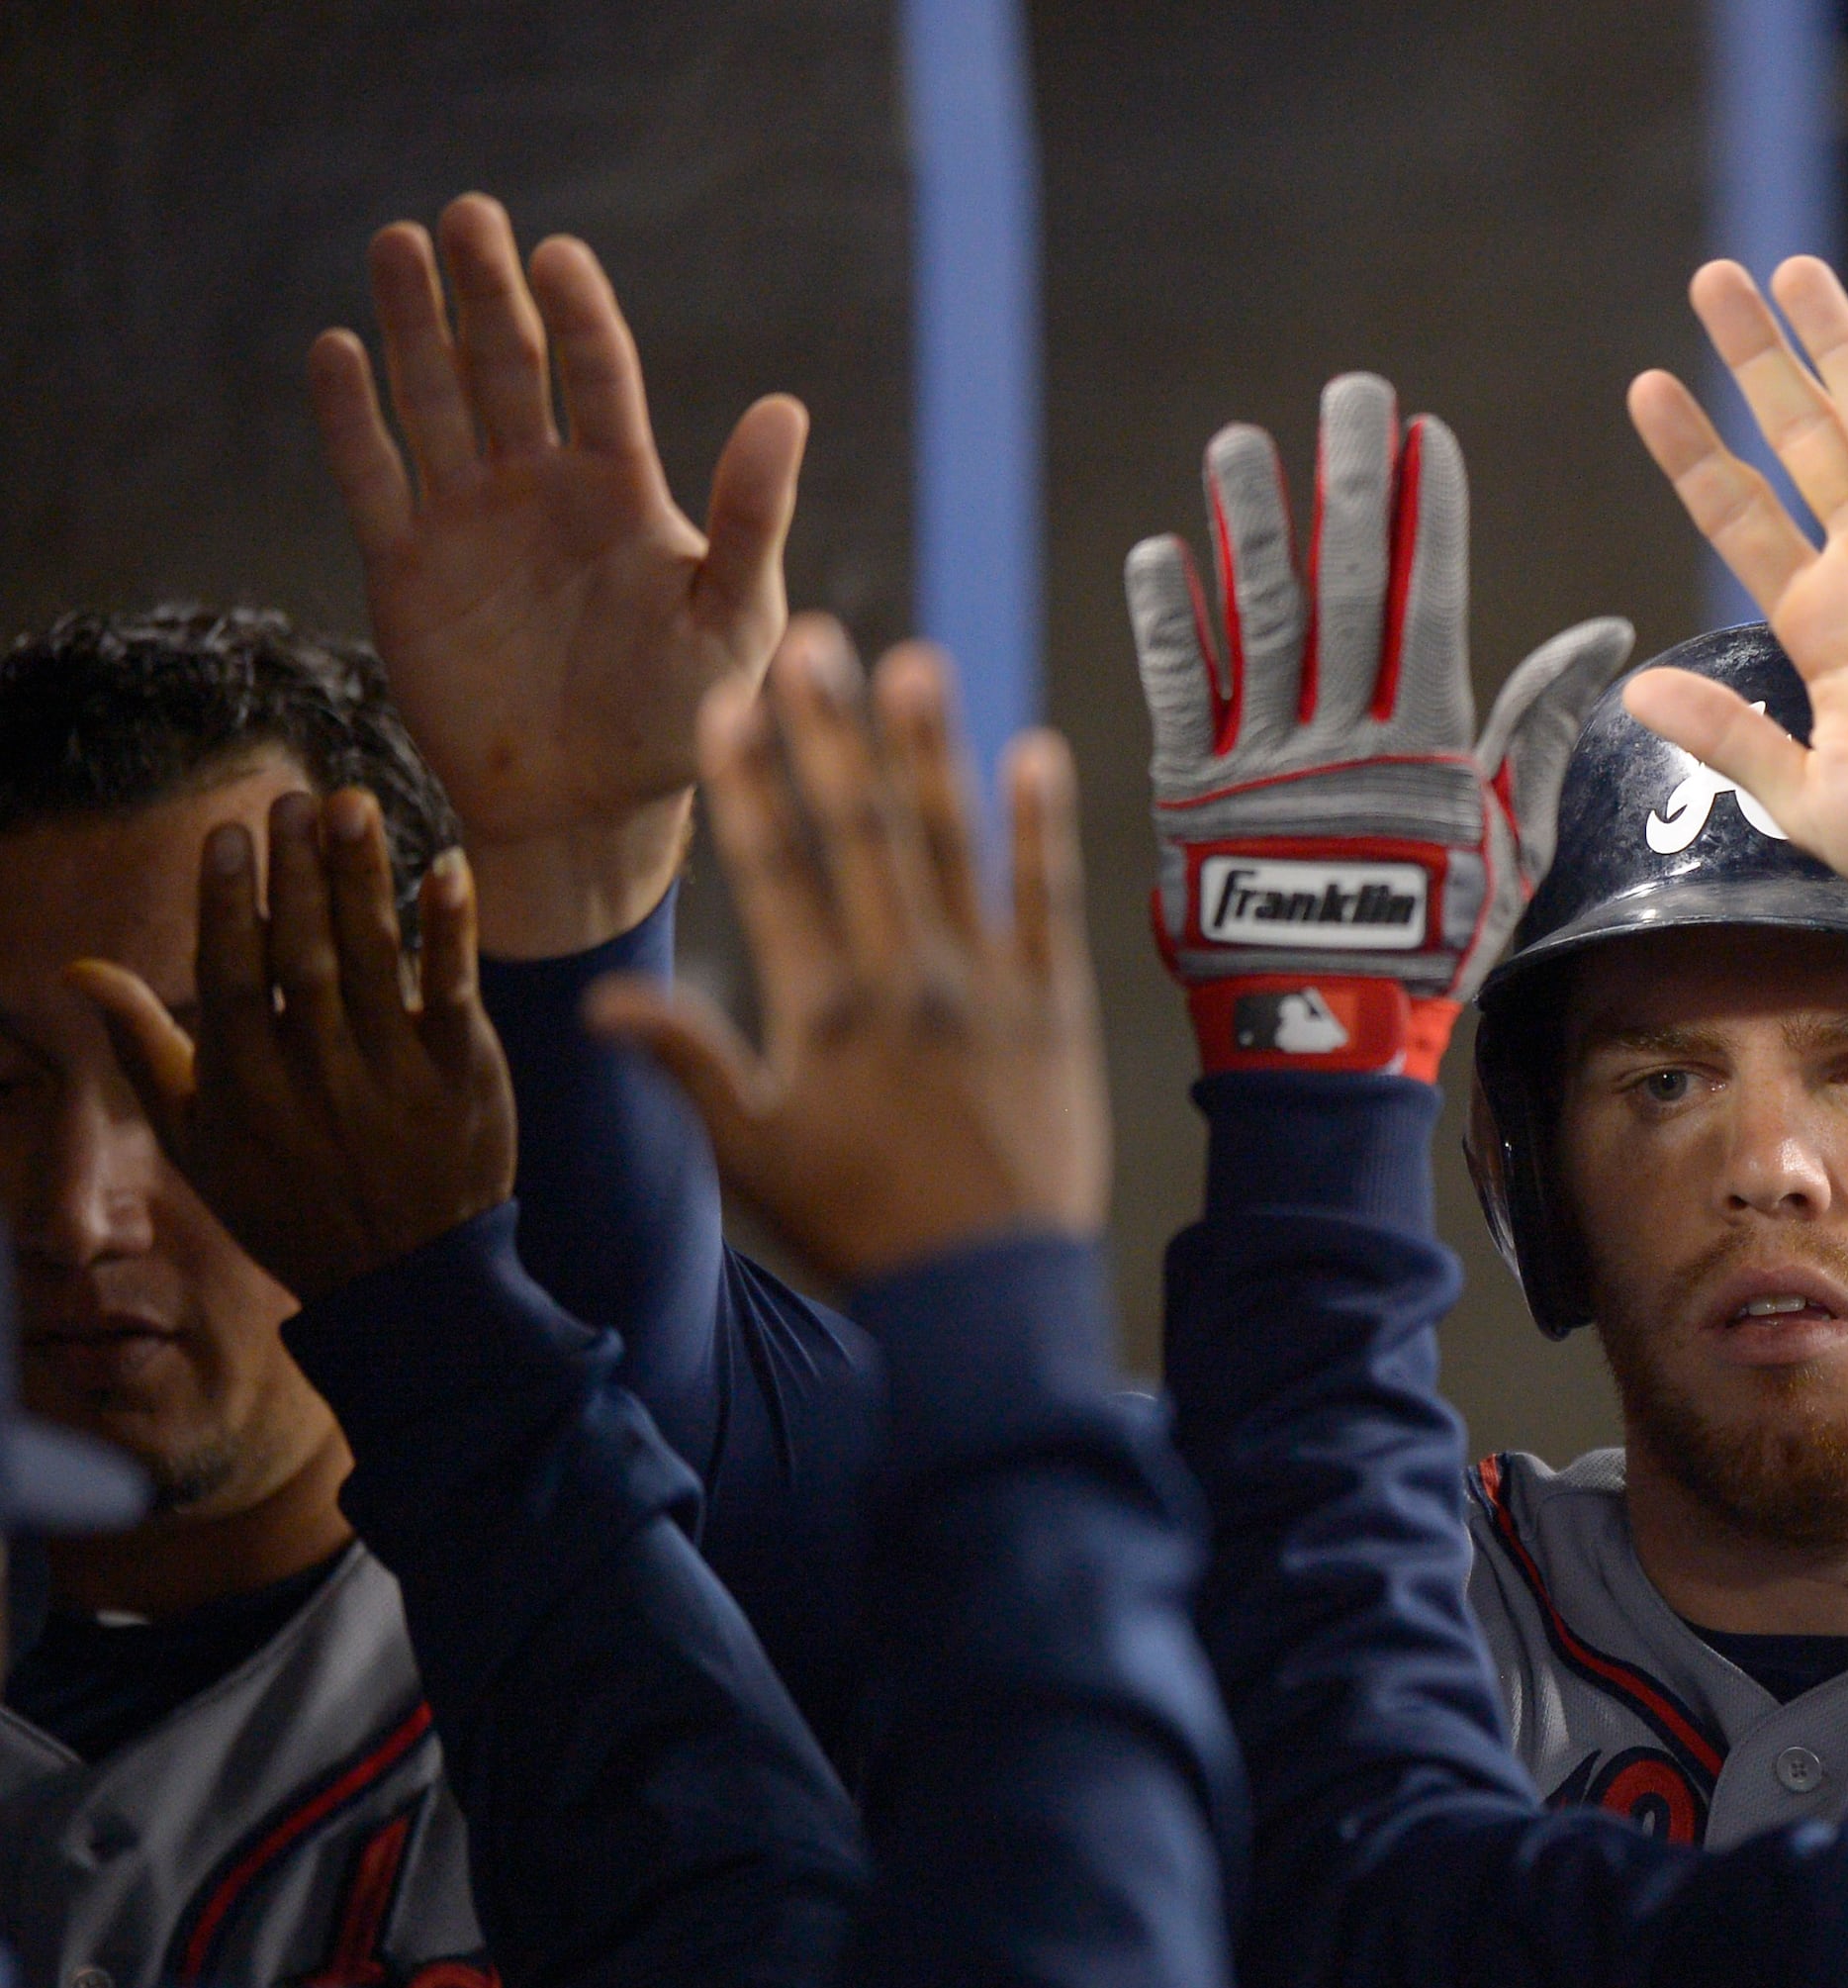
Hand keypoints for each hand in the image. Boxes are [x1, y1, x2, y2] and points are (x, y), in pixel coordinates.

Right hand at [70, 793, 514, 1302]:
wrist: (406, 1277)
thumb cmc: (285, 1199)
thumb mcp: (195, 1138)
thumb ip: (141, 1048)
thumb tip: (78, 970)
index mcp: (245, 1088)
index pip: (231, 978)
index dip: (228, 904)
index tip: (228, 834)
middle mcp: (317, 1077)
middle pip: (304, 957)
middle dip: (297, 875)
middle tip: (295, 798)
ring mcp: (394, 1076)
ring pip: (374, 960)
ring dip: (363, 878)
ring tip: (351, 805)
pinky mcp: (463, 1077)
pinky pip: (454, 992)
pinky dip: (451, 931)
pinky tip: (447, 867)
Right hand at [313, 193, 807, 958]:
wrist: (593, 810)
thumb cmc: (682, 720)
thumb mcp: (734, 620)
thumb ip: (753, 517)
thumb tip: (785, 407)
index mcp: (624, 492)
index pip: (598, 380)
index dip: (578, 317)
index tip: (559, 255)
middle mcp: (541, 488)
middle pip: (508, 367)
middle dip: (486, 292)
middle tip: (468, 215)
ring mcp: (470, 521)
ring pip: (434, 401)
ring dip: (415, 327)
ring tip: (400, 245)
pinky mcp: (408, 569)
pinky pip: (372, 479)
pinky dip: (351, 419)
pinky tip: (338, 350)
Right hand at [586, 618, 1105, 1290]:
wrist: (989, 1295)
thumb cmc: (861, 1229)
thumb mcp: (755, 1158)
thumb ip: (686, 1065)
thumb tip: (603, 998)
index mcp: (824, 1013)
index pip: (777, 874)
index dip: (751, 786)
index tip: (731, 707)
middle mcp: (905, 982)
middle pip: (861, 835)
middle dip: (832, 734)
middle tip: (812, 643)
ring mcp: (988, 987)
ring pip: (951, 847)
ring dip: (929, 751)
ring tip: (911, 663)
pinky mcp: (1056, 1006)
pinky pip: (1048, 899)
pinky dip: (1041, 825)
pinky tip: (1033, 749)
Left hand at [1123, 378, 1625, 1079]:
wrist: (1326, 1033)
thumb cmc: (1435, 935)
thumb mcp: (1510, 839)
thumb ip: (1543, 729)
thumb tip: (1606, 635)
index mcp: (1427, 748)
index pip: (1428, 602)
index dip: (1424, 513)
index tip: (1420, 434)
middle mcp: (1345, 741)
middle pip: (1347, 588)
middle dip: (1349, 483)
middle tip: (1347, 393)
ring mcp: (1264, 763)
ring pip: (1257, 620)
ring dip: (1249, 525)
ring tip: (1240, 443)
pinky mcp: (1193, 793)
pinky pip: (1180, 692)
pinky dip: (1170, 622)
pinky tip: (1163, 551)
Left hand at [1620, 258, 1847, 984]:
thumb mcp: (1811, 799)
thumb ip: (1731, 739)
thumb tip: (1635, 695)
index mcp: (1820, 630)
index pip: (1739, 516)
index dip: (1694, 450)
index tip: (1647, 385)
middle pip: (1801, 440)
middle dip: (1757, 360)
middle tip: (1712, 279)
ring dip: (1834, 348)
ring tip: (1789, 270)